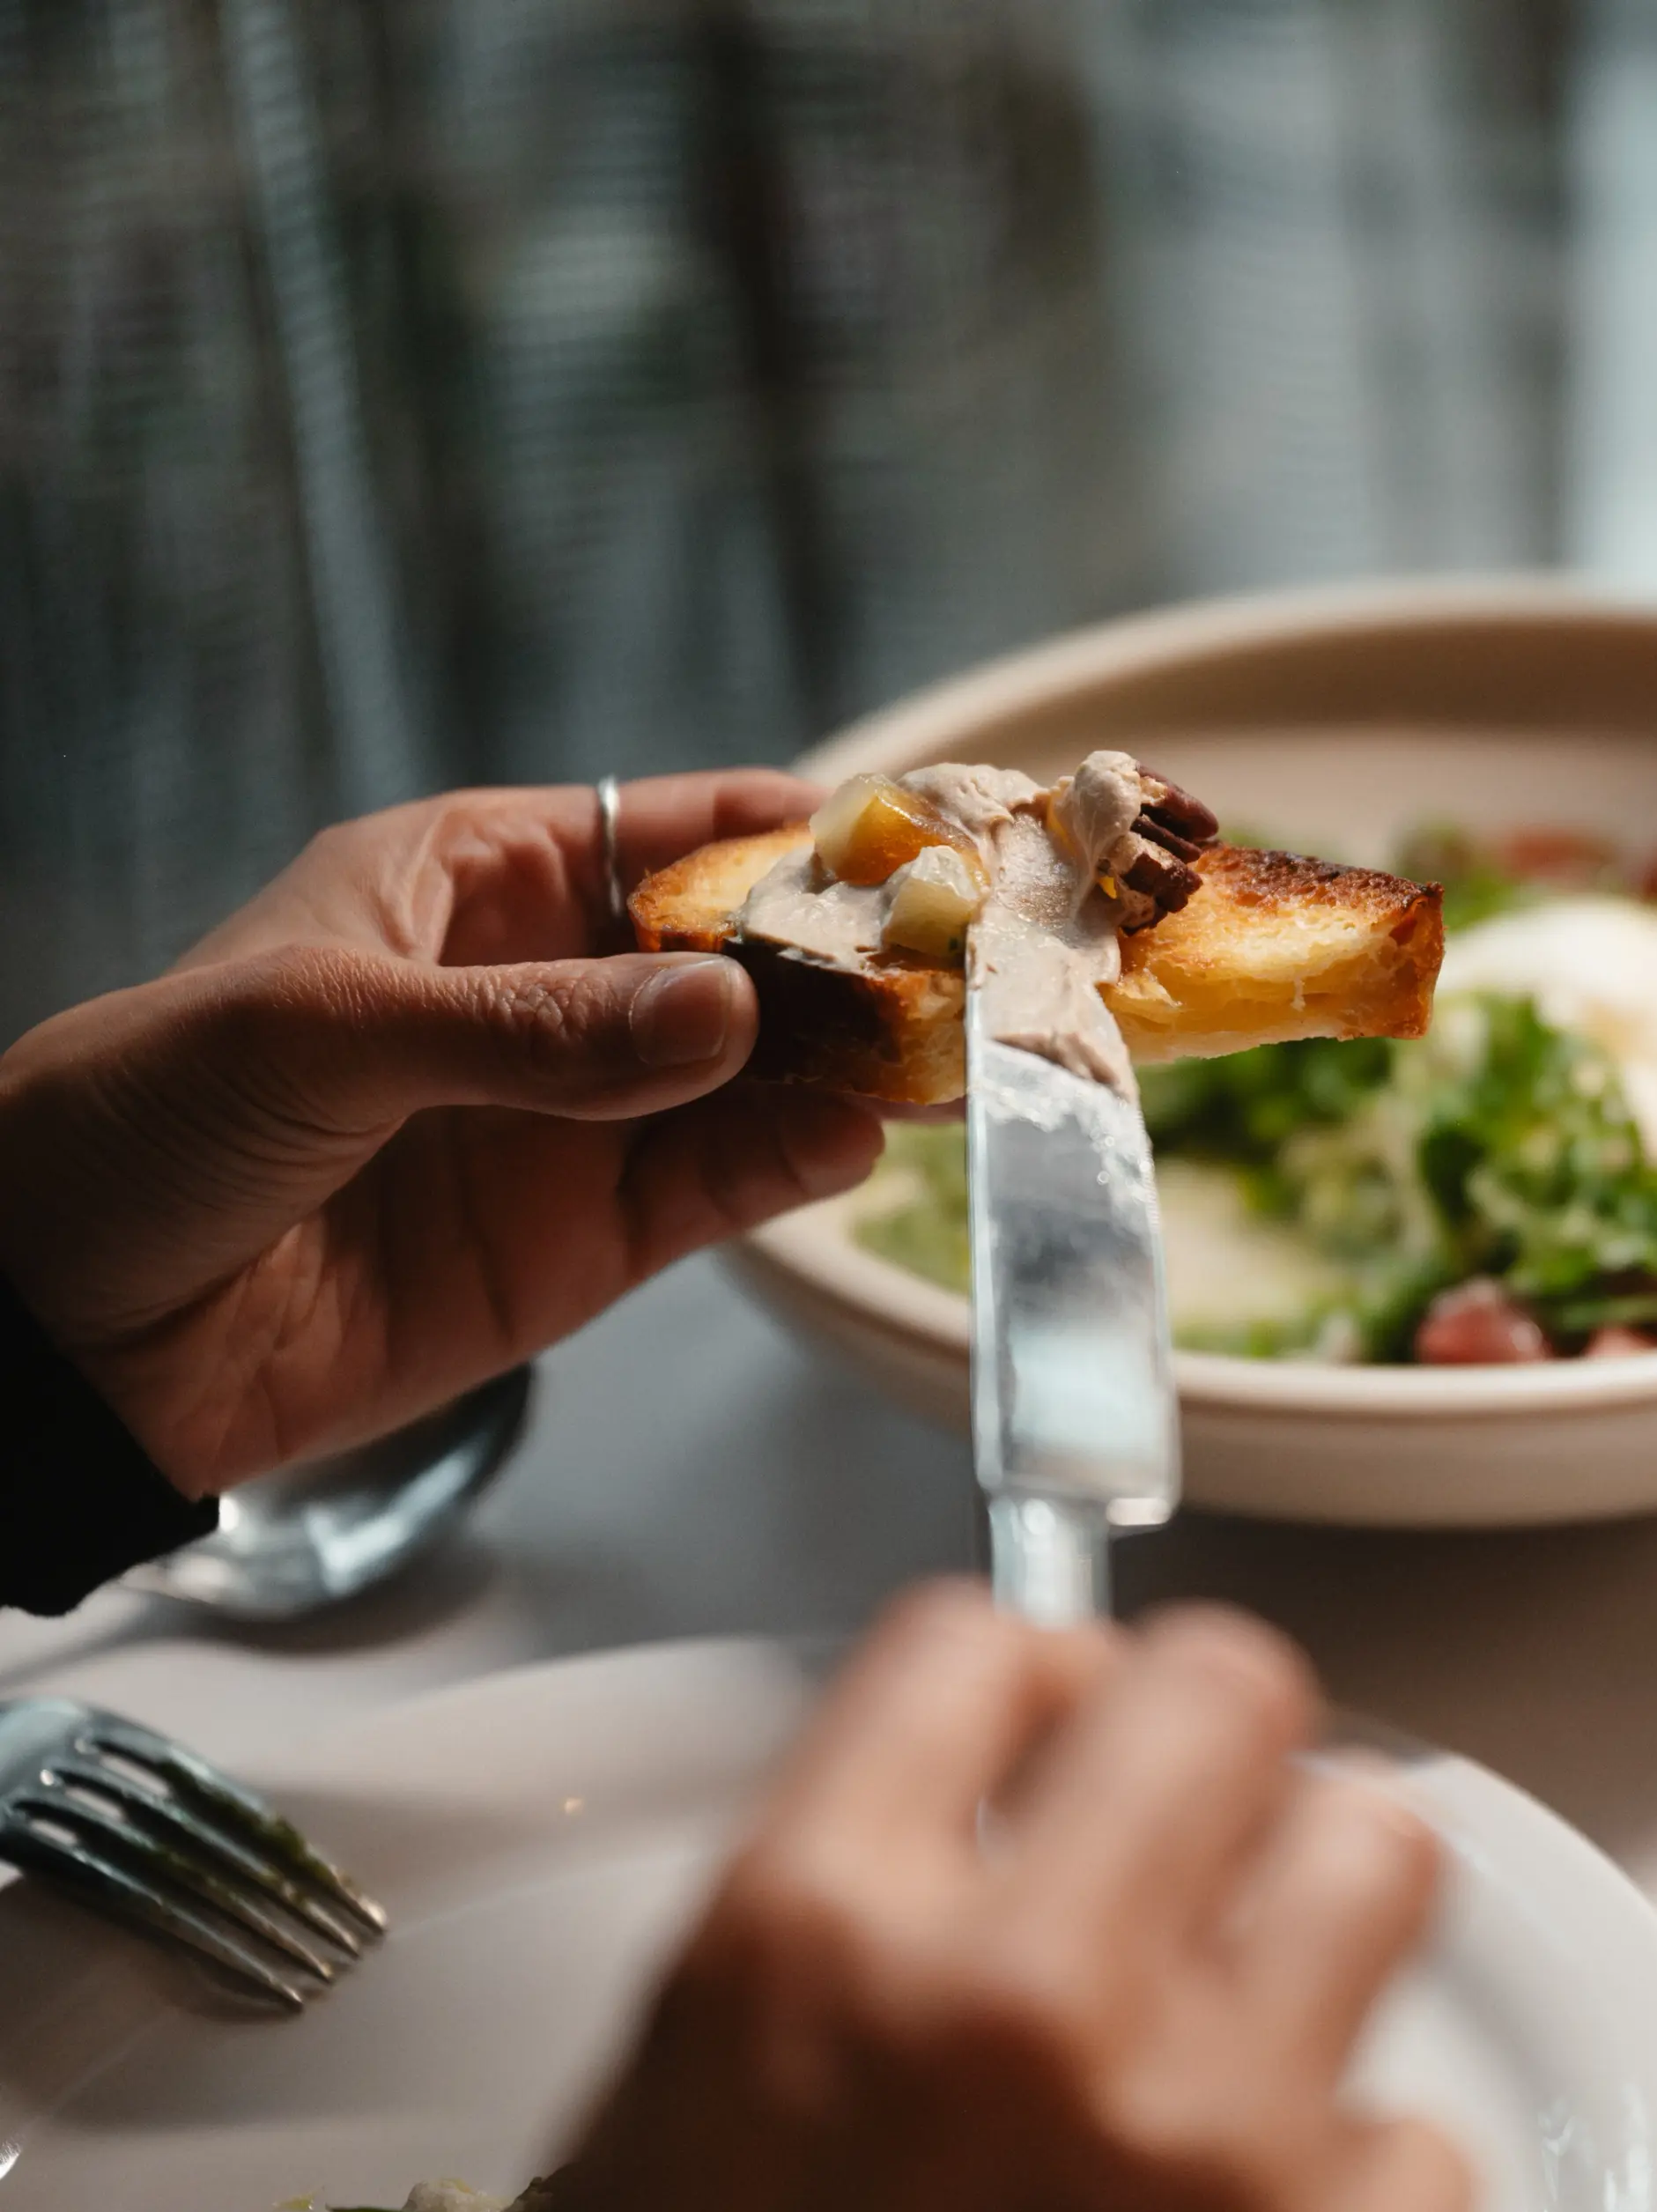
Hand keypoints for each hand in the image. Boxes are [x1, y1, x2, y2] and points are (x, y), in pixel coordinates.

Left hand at [0, 772, 878, 1494]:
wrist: (60, 1338)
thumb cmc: (139, 1121)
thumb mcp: (325, 1035)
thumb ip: (537, 1029)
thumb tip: (723, 1013)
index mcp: (465, 885)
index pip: (661, 829)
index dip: (781, 832)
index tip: (901, 844)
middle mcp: (542, 994)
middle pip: (738, 956)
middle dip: (850, 957)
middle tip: (967, 964)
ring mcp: (573, 1121)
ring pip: (755, 1077)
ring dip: (851, 1065)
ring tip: (948, 1058)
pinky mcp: (585, 1244)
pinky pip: (718, 1189)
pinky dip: (795, 1167)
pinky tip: (853, 1143)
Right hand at [541, 1587, 1467, 2211]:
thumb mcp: (666, 2136)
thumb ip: (830, 1931)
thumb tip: (990, 1784)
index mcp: (811, 1945)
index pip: (986, 1644)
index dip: (1028, 1688)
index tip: (1052, 1729)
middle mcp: (1018, 2002)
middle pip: (1225, 1686)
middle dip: (1211, 1750)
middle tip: (1193, 1827)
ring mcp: (1199, 2136)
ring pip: (1382, 1852)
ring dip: (1327, 1923)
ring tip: (1261, 2012)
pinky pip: (1426, 2131)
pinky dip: (1362, 2188)